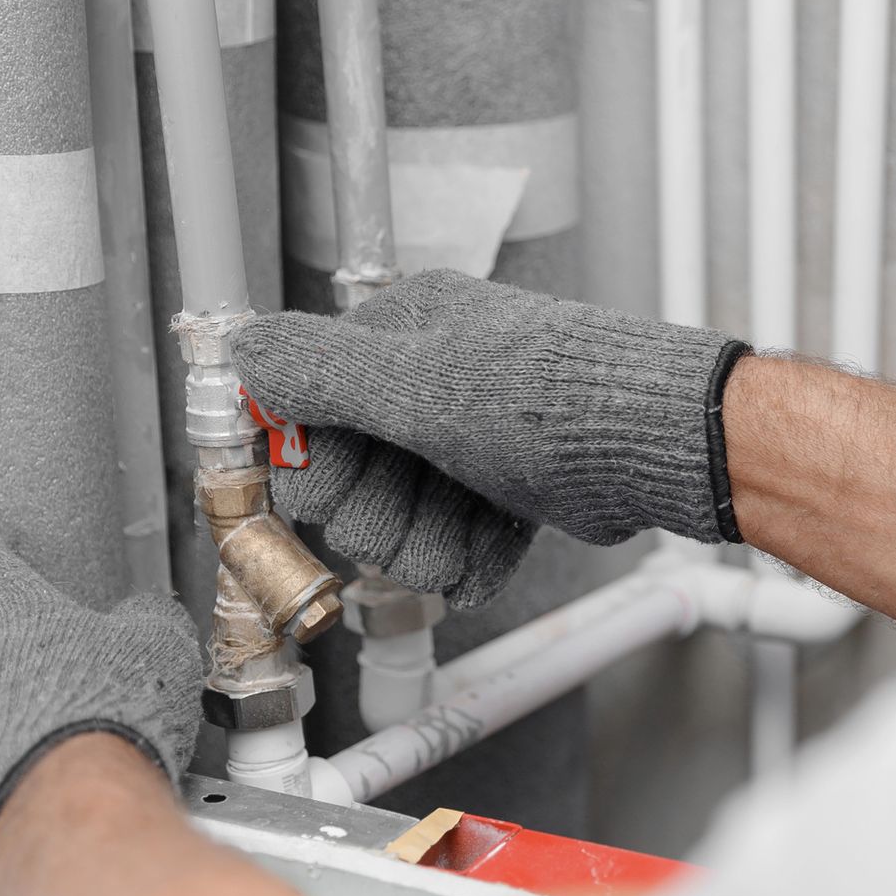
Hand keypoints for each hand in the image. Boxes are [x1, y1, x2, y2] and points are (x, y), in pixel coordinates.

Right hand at [230, 270, 749, 606]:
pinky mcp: (513, 485)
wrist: (651, 447)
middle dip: (381, 518)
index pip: (311, 410)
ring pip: (411, 517)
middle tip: (409, 520)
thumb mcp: (413, 382)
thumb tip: (244, 351)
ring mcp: (475, 436)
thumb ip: (319, 371)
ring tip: (456, 545)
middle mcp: (436, 379)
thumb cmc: (547, 398)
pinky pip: (463, 536)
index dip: (314, 467)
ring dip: (427, 547)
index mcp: (403, 335)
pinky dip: (471, 557)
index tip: (328, 495)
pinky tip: (482, 561)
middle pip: (359, 477)